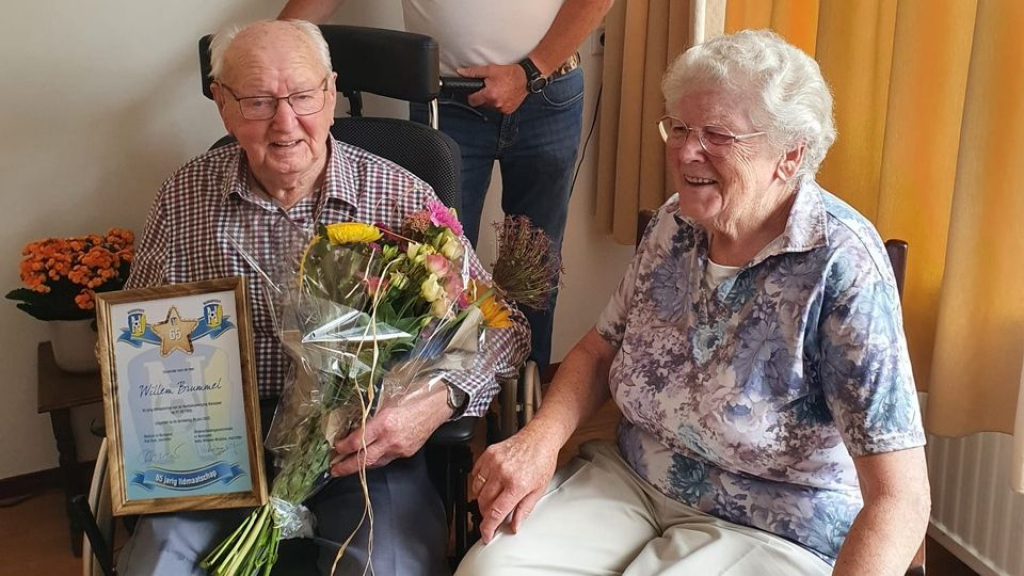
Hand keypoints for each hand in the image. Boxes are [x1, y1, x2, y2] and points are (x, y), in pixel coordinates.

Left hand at [329, 383, 451, 476]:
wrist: (438, 404)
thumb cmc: (414, 396)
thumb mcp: (388, 401)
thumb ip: (372, 415)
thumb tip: (356, 424)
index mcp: (384, 423)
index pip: (357, 442)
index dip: (343, 447)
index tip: (335, 448)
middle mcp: (391, 439)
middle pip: (364, 460)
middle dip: (346, 467)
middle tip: (333, 470)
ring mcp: (400, 449)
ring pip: (375, 462)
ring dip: (360, 465)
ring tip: (348, 467)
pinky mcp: (407, 452)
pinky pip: (387, 459)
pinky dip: (376, 459)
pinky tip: (369, 458)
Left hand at [458, 64, 529, 113]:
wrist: (526, 78)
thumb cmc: (509, 73)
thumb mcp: (490, 69)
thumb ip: (474, 72)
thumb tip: (461, 72)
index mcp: (489, 95)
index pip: (472, 101)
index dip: (472, 95)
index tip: (475, 92)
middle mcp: (496, 104)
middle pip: (481, 104)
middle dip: (483, 97)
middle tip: (489, 88)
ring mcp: (503, 109)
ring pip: (490, 107)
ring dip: (491, 101)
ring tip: (498, 90)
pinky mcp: (508, 110)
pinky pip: (499, 109)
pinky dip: (500, 103)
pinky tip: (504, 95)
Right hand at [470, 426, 559, 542]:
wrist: (540, 437)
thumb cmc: (542, 461)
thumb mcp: (538, 489)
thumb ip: (524, 509)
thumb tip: (514, 526)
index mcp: (517, 485)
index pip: (495, 512)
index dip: (488, 528)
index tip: (486, 535)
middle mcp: (502, 473)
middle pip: (483, 503)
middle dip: (486, 514)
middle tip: (494, 515)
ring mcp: (493, 463)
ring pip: (477, 490)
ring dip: (482, 499)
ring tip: (493, 498)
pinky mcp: (487, 454)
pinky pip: (475, 474)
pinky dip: (479, 484)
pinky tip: (489, 484)